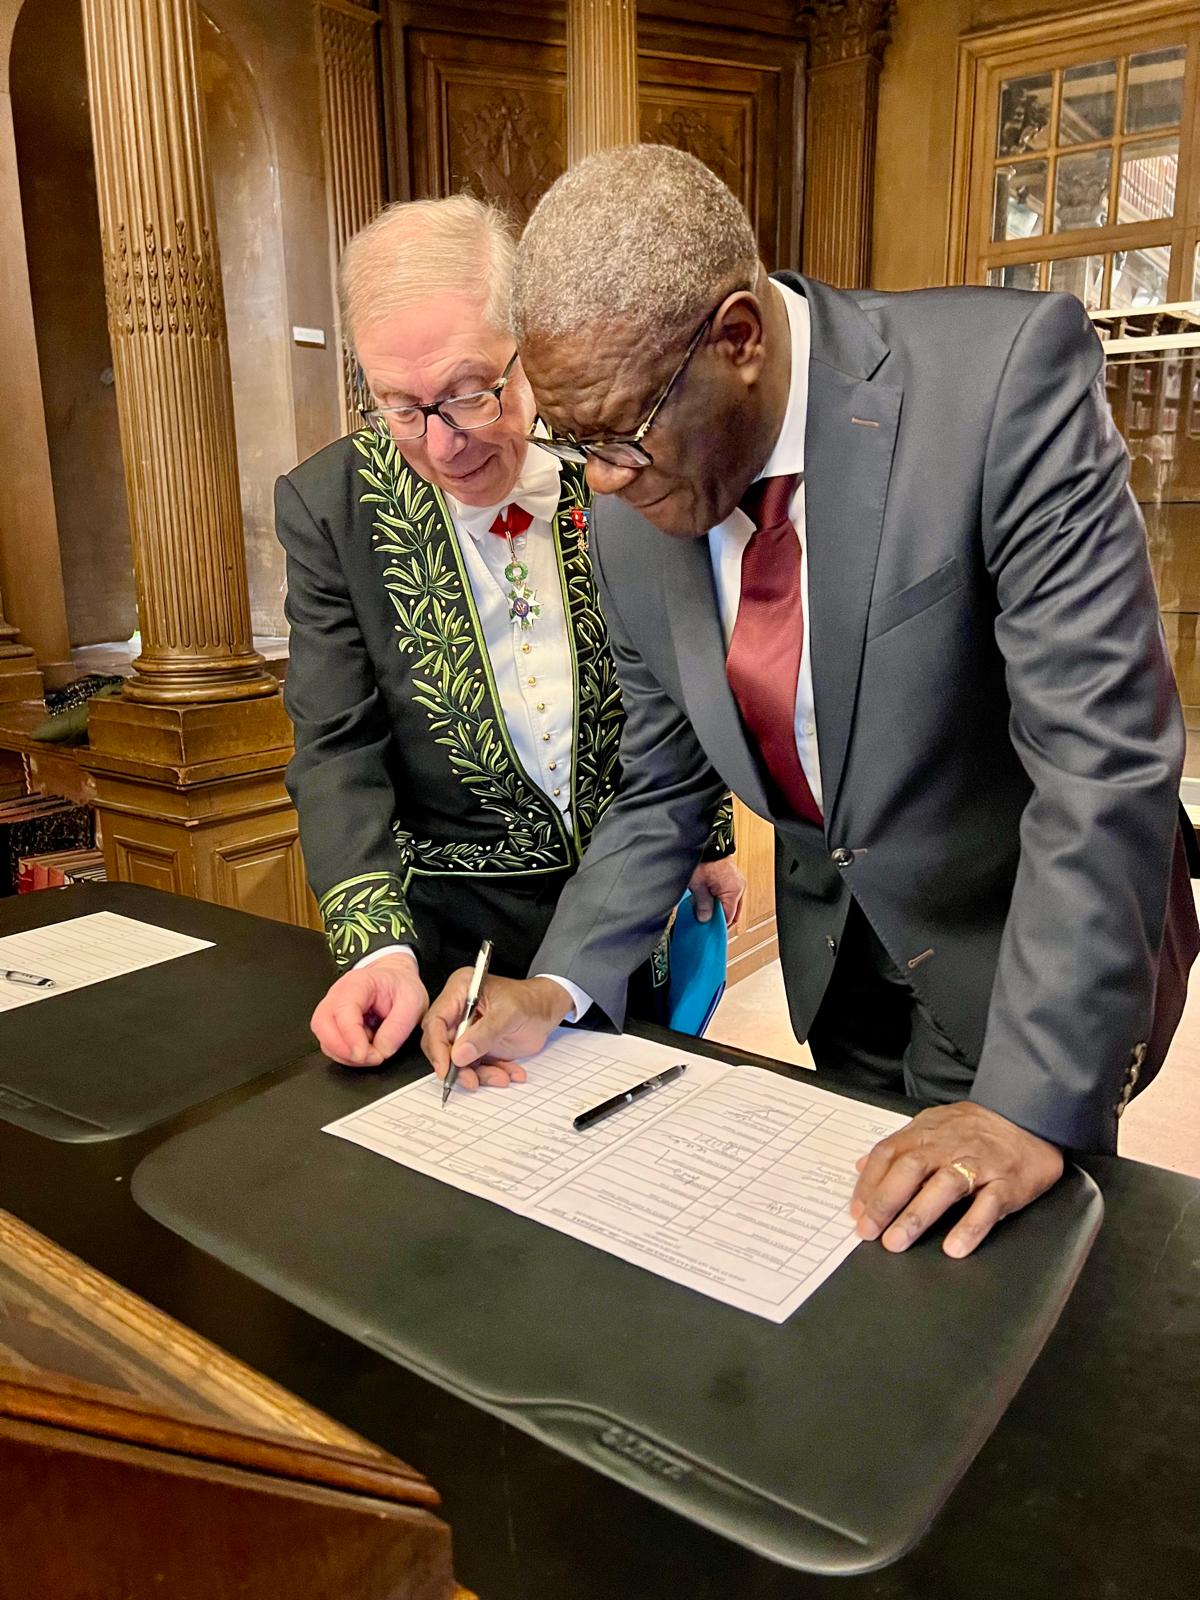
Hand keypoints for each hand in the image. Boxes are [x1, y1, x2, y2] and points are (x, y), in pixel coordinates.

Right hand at [309, 954, 428, 1068]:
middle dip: (342, 1049)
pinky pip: (330, 1045)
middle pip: (322, 1025)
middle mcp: (338, 995)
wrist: (394, 980)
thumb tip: (381, 1050)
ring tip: (371, 1053)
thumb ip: (398, 1027)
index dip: (351, 1036)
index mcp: (357, 984)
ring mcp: (332, 1010)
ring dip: (345, 1055)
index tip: (364, 1054)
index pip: (343, 1011)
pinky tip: (364, 1050)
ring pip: (324, 1038)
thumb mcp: (412, 1002)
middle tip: (368, 1058)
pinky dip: (345, 1055)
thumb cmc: (400, 986)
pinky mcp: (332, 1025)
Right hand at [420, 973, 571, 1090]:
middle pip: (442, 1044)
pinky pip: (475, 1067)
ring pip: (459, 1060)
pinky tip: (509, 1073)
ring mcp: (467, 1030)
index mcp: (460, 990)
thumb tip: (458, 1055)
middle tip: (471, 1080)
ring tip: (500, 1077)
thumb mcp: (509, 1014)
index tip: (446, 1068)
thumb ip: (484, 1034)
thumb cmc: (531, 1001)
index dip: (437, 1046)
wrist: (548, 1010)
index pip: (436, 1021)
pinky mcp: (477, 1046)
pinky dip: (491, 1074)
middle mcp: (458, 1010)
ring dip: (479, 1074)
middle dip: (457, 1066)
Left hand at [689, 857, 746, 925]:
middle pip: (733, 913)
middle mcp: (739, 887)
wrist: (708, 843)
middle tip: (706, 923)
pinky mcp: (733, 879)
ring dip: (720, 910)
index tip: (709, 930)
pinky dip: (721, 902)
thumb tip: (705, 919)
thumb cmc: (703, 859)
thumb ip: (703, 905)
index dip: (718, 926)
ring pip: (731, 905)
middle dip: (719, 920)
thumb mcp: (698, 885)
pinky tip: (710, 903)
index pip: (729, 917)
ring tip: (706, 912)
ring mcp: (738, 883)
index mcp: (734, 890)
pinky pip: (730, 897)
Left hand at [850, 1101, 1063, 1258]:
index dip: (869, 1184)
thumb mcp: (932, 1126)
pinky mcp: (1008, 1181)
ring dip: (917, 1215)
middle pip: (910, 1169)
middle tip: (869, 1231)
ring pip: (944, 1186)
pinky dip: (971, 1226)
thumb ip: (898, 1147)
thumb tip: (860, 1166)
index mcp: (927, 1132)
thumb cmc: (976, 1128)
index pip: (889, 1154)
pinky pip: (989, 1204)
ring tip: (897, 1241)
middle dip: (885, 1201)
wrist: (1030, 1115)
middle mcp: (949, 1145)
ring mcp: (979, 1163)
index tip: (857, 1212)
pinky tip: (954, 1247)